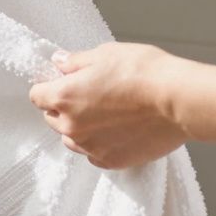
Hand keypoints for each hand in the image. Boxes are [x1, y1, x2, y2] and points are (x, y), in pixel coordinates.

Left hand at [29, 42, 189, 169]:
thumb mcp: (105, 54)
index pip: (37, 96)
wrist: (177, 100)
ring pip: (72, 139)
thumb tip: (60, 63)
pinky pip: (94, 154)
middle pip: (52, 119)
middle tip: (89, 94)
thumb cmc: (144, 73)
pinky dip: (100, 143)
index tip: (62, 82)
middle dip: (64, 107)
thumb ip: (76, 62)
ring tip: (106, 113)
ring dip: (80, 128)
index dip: (49, 87)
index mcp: (64, 97)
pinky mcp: (112, 161)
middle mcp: (72, 126)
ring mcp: (91, 147)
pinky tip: (118, 129)